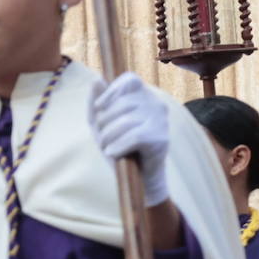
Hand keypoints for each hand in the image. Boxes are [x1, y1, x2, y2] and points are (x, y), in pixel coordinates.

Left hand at [88, 73, 168, 206]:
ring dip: (108, 138)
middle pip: (122, 104)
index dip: (111, 92)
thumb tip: (97, 80)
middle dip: (104, 123)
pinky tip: (114, 154)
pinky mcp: (162, 139)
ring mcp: (161, 121)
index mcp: (144, 96)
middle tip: (103, 140)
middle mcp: (156, 104)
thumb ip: (96, 104)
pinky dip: (118, 146)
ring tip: (108, 148)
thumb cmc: (119, 148)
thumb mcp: (101, 125)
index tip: (99, 108)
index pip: (129, 80)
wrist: (137, 178)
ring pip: (126, 121)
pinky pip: (135, 137)